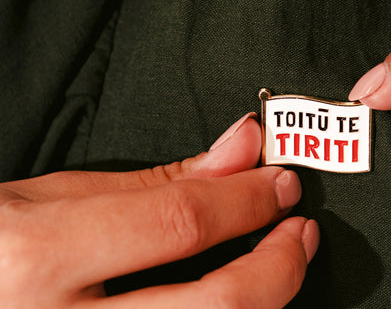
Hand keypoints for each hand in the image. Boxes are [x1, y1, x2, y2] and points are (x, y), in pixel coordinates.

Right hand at [0, 113, 318, 307]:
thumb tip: (241, 148)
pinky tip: (238, 300)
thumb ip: (159, 181)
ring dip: (265, 302)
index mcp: (39, 257)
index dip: (247, 200)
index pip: (180, 222)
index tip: (280, 185)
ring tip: (278, 266)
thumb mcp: (59, 197)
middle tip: (299, 232)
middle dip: (278, 268)